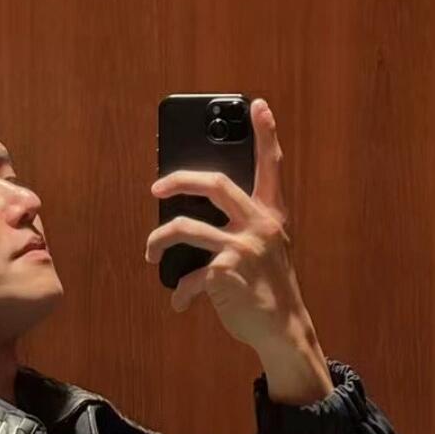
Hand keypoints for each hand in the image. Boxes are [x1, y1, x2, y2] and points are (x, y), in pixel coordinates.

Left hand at [144, 96, 305, 350]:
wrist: (283, 328)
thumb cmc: (268, 287)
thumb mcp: (267, 249)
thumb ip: (245, 227)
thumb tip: (195, 215)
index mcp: (270, 214)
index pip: (270, 166)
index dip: (266, 135)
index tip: (257, 105)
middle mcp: (259, 225)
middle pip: (214, 184)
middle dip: (179, 180)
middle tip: (157, 187)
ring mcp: (242, 247)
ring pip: (185, 228)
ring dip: (158, 241)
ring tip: (151, 253)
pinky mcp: (225, 273)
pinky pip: (189, 275)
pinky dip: (181, 291)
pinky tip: (181, 302)